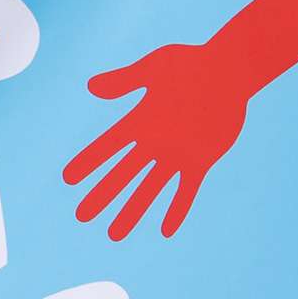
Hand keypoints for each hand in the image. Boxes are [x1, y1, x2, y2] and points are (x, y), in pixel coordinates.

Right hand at [64, 41, 253, 239]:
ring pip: (149, 189)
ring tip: (114, 235)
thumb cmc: (191, 63)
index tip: (68, 178)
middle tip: (81, 216)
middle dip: (102, 196)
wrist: (229, 71)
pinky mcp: (199, 161)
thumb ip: (125, 80)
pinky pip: (185, 190)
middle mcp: (154, 142)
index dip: (88, 162)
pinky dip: (177, 210)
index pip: (107, 146)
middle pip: (122, 175)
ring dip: (131, 212)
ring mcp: (176, 154)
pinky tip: (165, 230)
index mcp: (140, 120)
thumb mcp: (155, 67)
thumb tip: (91, 86)